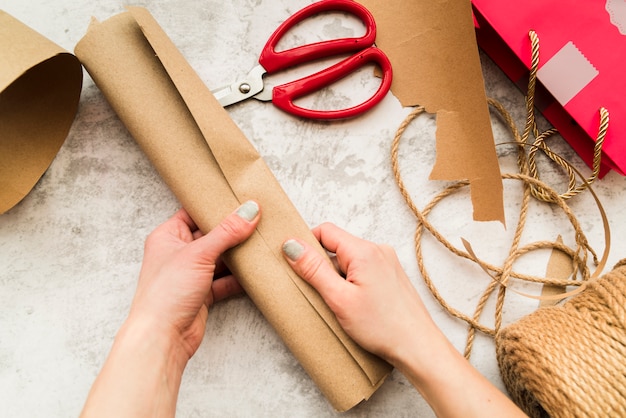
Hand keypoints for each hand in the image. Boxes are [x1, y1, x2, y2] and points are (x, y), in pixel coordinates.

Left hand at [81, 201, 260, 417]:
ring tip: (262, 244)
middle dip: (233, 231)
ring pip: (220, 259)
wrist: (162, 337)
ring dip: (239, 255)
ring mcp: (191, 274)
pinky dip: (240, 278)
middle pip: (211, 235)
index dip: (215, 206)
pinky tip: (256, 272)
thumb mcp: (198, 254)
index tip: (240, 199)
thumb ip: (227, 232)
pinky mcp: (202, 294)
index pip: (194, 213)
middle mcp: (178, 253)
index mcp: (168, 236)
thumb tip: (249, 211)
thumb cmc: (166, 292)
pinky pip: (225, 280)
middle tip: (258, 220)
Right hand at [281, 222, 433, 364]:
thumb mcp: (339, 299)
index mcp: (364, 251)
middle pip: (337, 245)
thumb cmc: (382, 327)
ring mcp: (387, 262)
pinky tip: (353, 304)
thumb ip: (314, 269)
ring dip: (337, 276)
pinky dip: (351, 282)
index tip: (298, 265)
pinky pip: (363, 269)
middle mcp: (378, 250)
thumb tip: (291, 245)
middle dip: (322, 265)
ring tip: (340, 303)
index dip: (307, 245)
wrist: (418, 346)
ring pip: (349, 259)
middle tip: (320, 292)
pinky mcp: (391, 275)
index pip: (325, 231)